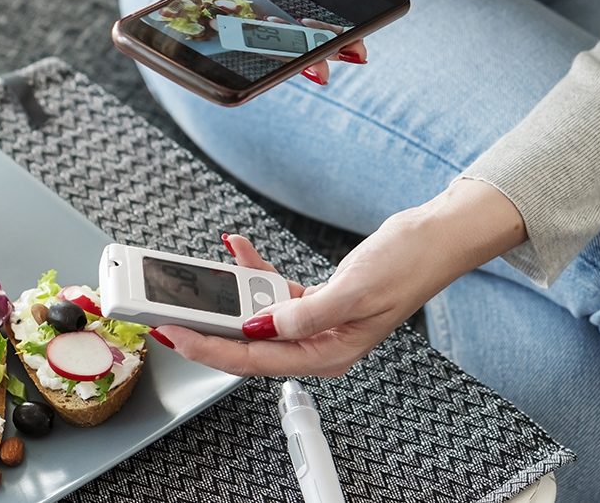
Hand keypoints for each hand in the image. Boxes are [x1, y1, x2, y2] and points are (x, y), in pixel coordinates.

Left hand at [155, 179, 526, 376]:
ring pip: (256, 317)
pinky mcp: (315, 302)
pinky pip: (273, 292)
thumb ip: (305, 314)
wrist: (433, 238)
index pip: (254, 361)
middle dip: (206, 325)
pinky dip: (254, 272)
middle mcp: (318, 345)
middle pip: (247, 345)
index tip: (175, 334)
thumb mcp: (353, 291)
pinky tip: (238, 248)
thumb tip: (262, 326)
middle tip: (166, 311)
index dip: (209, 348)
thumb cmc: (407, 266)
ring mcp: (315, 324)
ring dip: (229, 291)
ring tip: (201, 271)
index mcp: (327, 355)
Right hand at [185, 0, 366, 82]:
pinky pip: (297, 12)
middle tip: (318, 68)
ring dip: (310, 46)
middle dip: (286, 53)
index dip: (235, 41)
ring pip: (277, 29)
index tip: (267, 54)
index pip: (210, 12)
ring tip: (346, 54)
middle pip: (250, 31)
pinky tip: (349, 40)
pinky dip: (323, 27)